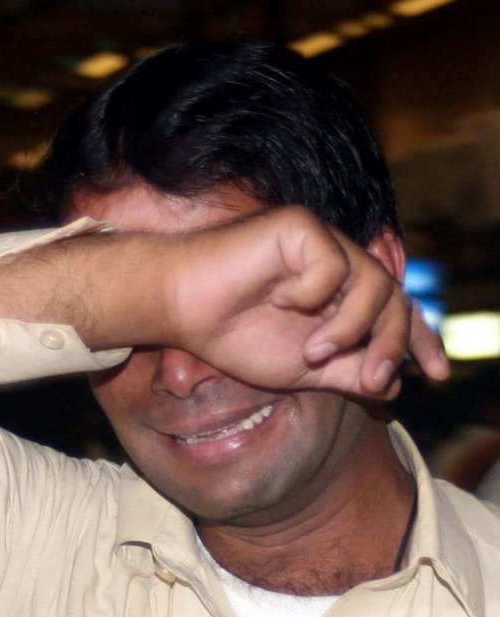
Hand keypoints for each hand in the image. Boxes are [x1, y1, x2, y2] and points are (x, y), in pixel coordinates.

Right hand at [163, 206, 448, 398]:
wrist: (182, 310)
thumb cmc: (234, 336)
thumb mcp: (302, 370)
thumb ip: (348, 373)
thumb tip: (395, 383)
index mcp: (340, 298)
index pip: (396, 311)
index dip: (421, 340)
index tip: (439, 375)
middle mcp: (337, 268)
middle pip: (394, 299)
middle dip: (392, 345)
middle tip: (373, 380)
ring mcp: (320, 244)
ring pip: (372, 282)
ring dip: (350, 328)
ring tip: (313, 349)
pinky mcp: (299, 227)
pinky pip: (332, 264)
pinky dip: (312, 293)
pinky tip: (280, 299)